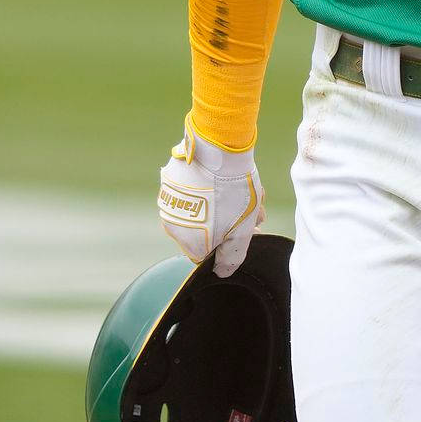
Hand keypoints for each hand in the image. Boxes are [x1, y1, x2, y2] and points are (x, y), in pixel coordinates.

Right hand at [158, 116, 263, 275]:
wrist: (218, 149)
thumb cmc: (233, 192)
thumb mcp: (242, 229)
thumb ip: (232, 256)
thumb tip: (222, 272)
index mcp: (189, 242)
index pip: (207, 255)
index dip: (228, 245)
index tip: (244, 230)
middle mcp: (172, 225)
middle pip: (205, 232)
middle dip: (229, 223)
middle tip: (251, 209)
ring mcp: (169, 201)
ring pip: (200, 210)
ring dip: (222, 205)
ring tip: (244, 190)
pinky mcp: (171, 180)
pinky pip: (191, 190)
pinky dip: (207, 187)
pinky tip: (226, 177)